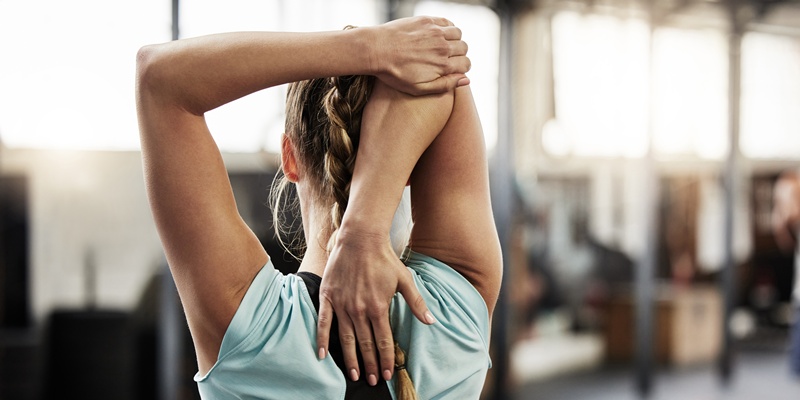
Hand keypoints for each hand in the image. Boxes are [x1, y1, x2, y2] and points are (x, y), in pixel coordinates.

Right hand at [316, 229, 434, 385]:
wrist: (361, 239)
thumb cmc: (385, 258)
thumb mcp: (405, 280)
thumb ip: (416, 303)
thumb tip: (430, 321)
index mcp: (379, 307)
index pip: (383, 341)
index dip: (385, 360)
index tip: (387, 374)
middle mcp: (359, 310)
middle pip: (365, 344)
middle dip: (369, 364)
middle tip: (371, 381)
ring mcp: (342, 305)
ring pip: (345, 338)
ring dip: (350, 358)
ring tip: (353, 375)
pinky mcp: (328, 297)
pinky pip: (323, 323)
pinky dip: (322, 339)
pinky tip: (322, 355)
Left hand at [368, 16, 470, 94]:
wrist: (375, 50)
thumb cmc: (395, 73)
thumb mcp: (419, 88)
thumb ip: (445, 85)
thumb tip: (467, 80)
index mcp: (442, 66)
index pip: (466, 64)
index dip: (462, 69)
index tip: (452, 69)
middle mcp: (442, 47)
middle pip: (464, 49)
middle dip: (459, 55)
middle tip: (447, 58)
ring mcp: (435, 32)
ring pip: (458, 34)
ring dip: (454, 40)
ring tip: (443, 46)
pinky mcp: (427, 21)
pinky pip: (447, 22)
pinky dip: (447, 28)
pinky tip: (438, 35)